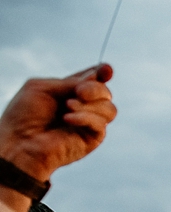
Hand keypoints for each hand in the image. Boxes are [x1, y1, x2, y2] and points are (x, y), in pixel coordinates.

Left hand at [0, 65, 116, 182]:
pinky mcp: (93, 139)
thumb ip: (71, 83)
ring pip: (109, 108)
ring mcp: (89, 124)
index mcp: (70, 92)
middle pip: (106, 92)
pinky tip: (68, 119)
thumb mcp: (44, 88)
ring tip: (68, 107)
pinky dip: (85, 118)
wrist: (20, 142)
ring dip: (90, 104)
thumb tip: (100, 79)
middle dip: (95, 89)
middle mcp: (83, 107)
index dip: (103, 72)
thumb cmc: (24, 115)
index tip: (107, 69)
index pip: (94, 79)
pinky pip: (101, 124)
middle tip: (78, 92)